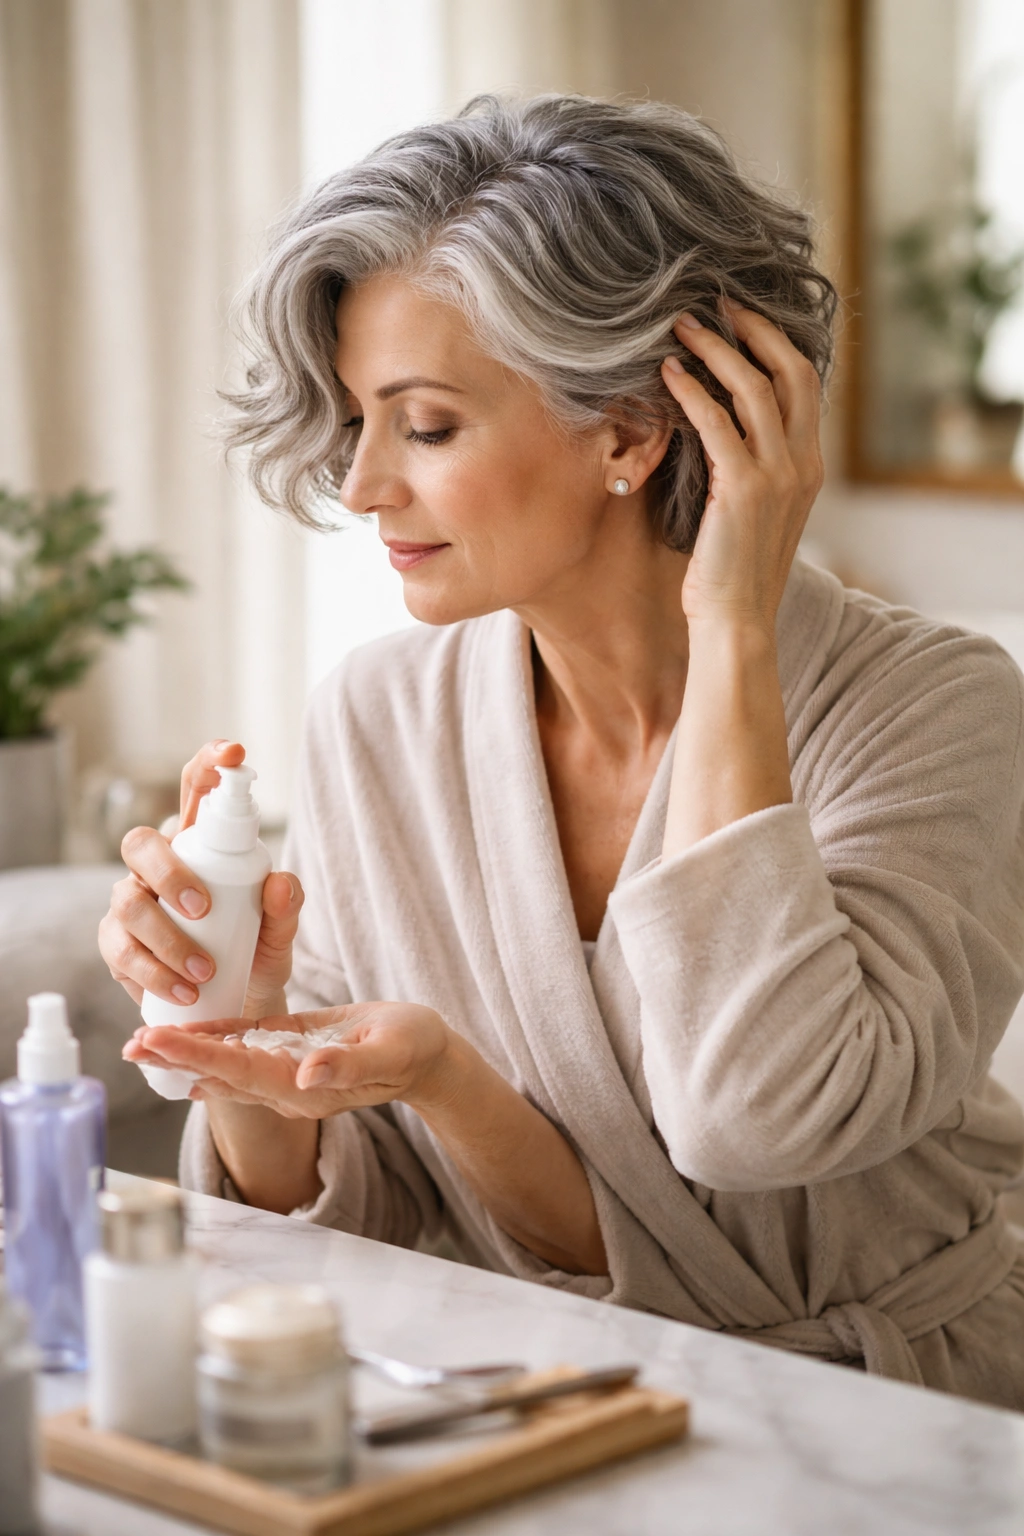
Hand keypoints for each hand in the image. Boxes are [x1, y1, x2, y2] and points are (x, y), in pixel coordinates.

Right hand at [98, 739, 302, 1015]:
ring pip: (127, 902)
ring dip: (166, 939)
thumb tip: (280, 882)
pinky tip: (182, 990)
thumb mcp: (280, 932)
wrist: (237, 1006)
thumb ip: (287, 906)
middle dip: (170, 873)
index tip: (235, 753)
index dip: (209, 763)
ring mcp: (132, 903)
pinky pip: (121, 951)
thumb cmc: (255, 953)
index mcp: (200, 844)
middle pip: (141, 843)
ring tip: (204, 971)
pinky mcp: (117, 945)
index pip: (196, 790)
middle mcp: (158, 866)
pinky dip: (153, 972)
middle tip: (204, 908)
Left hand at [122, 1002, 456, 1119]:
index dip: (197, 1055)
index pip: (240, 1071)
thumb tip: (306, 1074)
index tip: (159, 1042)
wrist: (427, 1056)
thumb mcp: (389, 1052)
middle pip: (221, 1072)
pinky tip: (186, 1035)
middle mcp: (289, 1086)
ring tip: (142, 1043)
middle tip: (131, 1045)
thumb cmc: (414, 1048)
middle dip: (175, 1058)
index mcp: (307, 1088)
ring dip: (185, 1053)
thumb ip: (348, 1066)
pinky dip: (214, 1040)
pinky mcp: (291, 1050)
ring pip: (226, 1064)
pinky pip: (245, 1047)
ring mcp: (287, 1072)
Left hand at [661, 303, 823, 634]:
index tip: (741, 317)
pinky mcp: (743, 488)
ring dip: (715, 351)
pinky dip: (692, 391)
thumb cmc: (732, 572)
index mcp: (810, 466)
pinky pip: (717, 423)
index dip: (774, 342)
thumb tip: (718, 427)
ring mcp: (778, 475)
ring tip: (680, 330)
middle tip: (715, 303)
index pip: (804, 384)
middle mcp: (803, 464)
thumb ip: (750, 467)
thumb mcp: (753, 512)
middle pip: (789, 371)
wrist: (737, 621)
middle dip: (753, 330)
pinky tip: (668, 375)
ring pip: (753, 388)